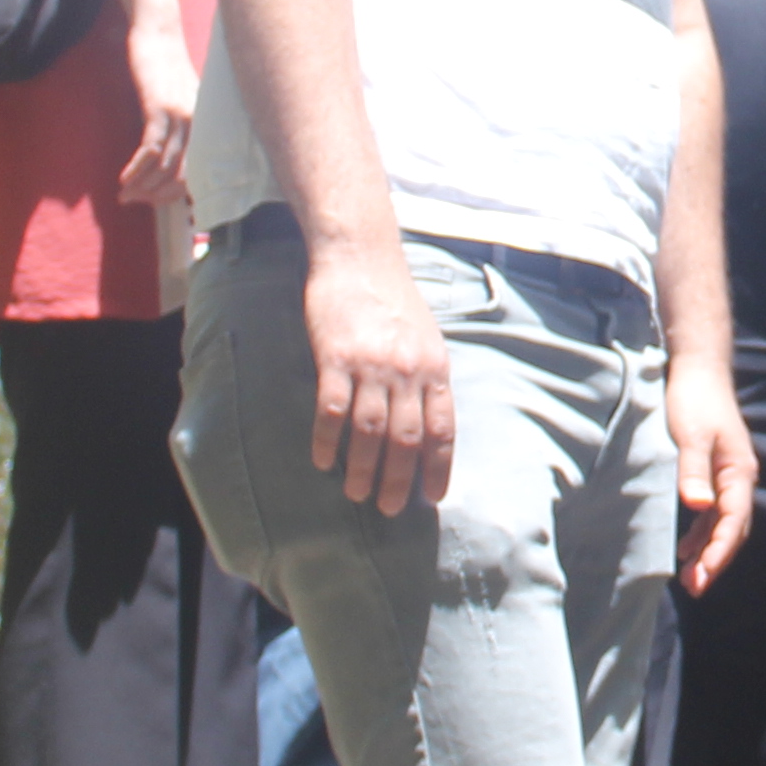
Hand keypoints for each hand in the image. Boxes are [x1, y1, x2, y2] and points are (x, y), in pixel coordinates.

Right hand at [112, 0, 198, 211]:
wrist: (158, 32)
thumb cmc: (166, 67)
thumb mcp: (179, 100)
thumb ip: (180, 127)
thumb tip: (169, 160)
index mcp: (207, 125)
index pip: (199, 172)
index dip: (177, 195)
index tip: (156, 204)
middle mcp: (201, 124)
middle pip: (183, 176)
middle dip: (158, 196)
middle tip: (135, 203)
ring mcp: (183, 116)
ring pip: (166, 166)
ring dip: (143, 186)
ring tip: (124, 196)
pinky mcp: (161, 107)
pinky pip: (151, 148)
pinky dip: (137, 167)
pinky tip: (124, 179)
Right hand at [301, 245, 455, 513]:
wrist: (360, 256)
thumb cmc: (393, 299)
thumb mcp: (427, 338)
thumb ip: (428, 378)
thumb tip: (429, 425)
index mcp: (435, 368)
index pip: (443, 431)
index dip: (438, 468)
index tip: (432, 498)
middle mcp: (408, 371)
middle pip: (407, 440)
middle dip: (399, 481)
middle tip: (389, 509)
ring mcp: (372, 365)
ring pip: (370, 432)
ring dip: (363, 469)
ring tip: (357, 494)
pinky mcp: (336, 357)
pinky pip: (332, 410)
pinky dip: (327, 440)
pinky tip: (322, 460)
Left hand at [670, 349, 755, 596]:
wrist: (698, 370)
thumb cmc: (694, 400)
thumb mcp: (691, 435)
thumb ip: (694, 470)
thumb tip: (699, 507)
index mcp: (738, 472)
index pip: (733, 522)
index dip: (719, 552)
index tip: (702, 576)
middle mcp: (738, 478)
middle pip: (733, 530)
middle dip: (715, 560)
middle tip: (693, 588)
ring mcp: (727, 476)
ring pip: (723, 524)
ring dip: (708, 551)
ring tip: (688, 579)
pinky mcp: (714, 472)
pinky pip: (713, 513)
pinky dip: (701, 534)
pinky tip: (685, 548)